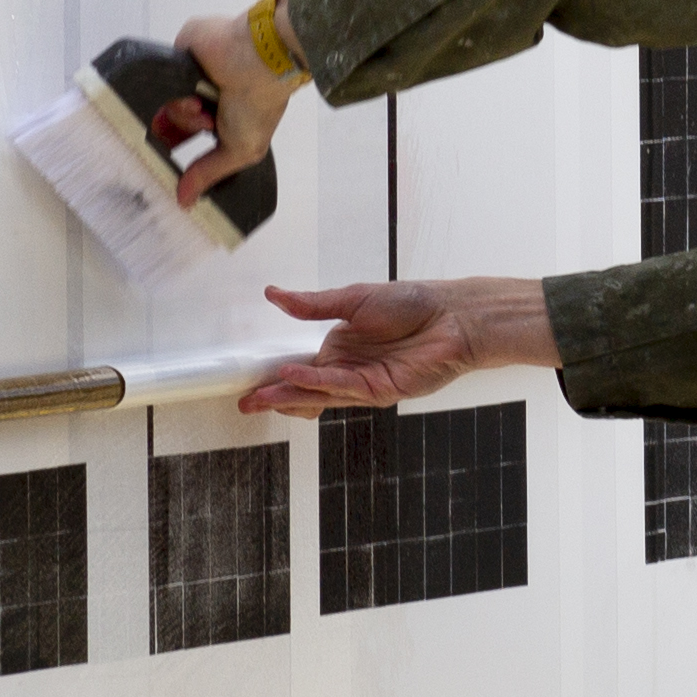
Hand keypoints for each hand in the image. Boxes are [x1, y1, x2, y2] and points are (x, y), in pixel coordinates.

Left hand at [167, 1, 299, 196]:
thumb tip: (186, 201)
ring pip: (167, 102)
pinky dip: (179, 95)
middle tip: (203, 126)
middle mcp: (201, 92)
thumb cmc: (258, 103)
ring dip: (187, 114)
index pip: (187, 129)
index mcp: (218, 111)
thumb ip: (209, 173)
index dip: (179, 140)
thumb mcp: (240, 150)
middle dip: (186, 128)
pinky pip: (163, 81)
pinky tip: (196, 98)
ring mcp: (189, 73)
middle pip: (172, 118)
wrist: (259, 60)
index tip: (173, 154)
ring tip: (207, 110)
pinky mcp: (178, 55)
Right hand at [245, 276, 554, 417]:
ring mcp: (363, 383)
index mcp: (338, 348)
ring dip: (290, 396)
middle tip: (245, 402)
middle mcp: (347, 369)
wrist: (451, 314)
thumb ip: (312, 305)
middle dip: (274, 397)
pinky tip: (295, 377)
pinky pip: (343, 388)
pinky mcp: (381, 391)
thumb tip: (273, 294)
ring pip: (320, 395)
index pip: (299, 369)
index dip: (274, 377)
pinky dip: (317, 383)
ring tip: (261, 396)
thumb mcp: (353, 298)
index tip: (248, 382)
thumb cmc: (411, 303)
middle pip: (305, 389)